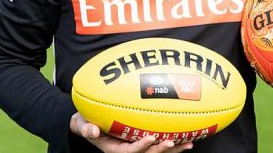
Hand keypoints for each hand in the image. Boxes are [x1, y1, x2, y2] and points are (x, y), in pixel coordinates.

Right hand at [70, 113, 193, 152]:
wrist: (90, 123)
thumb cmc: (86, 122)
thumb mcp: (81, 125)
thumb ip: (85, 128)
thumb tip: (92, 131)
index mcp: (116, 149)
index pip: (131, 151)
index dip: (142, 146)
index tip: (151, 138)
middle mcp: (130, 150)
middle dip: (161, 150)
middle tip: (172, 142)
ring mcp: (139, 146)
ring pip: (159, 150)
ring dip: (174, 148)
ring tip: (189, 143)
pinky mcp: (146, 140)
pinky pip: (162, 141)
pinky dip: (176, 140)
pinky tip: (190, 135)